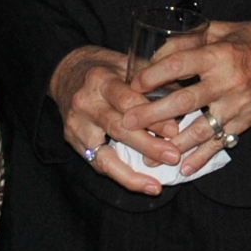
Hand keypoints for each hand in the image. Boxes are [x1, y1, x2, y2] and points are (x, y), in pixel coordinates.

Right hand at [52, 46, 183, 195]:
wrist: (66, 75)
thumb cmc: (106, 70)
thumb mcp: (127, 65)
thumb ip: (153, 82)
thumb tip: (184, 99)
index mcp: (101, 80)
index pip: (127, 101)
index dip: (151, 116)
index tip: (175, 129)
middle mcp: (86, 103)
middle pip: (117, 128)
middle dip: (147, 144)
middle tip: (173, 156)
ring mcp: (77, 125)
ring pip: (105, 153)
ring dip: (134, 170)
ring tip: (156, 184)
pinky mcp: (74, 142)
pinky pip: (99, 165)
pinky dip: (123, 177)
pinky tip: (144, 185)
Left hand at [131, 20, 250, 174]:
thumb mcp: (222, 29)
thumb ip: (189, 39)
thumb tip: (156, 54)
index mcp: (219, 54)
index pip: (179, 65)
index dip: (153, 75)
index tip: (133, 84)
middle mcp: (228, 82)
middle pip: (184, 101)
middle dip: (152, 114)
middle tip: (127, 123)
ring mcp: (238, 105)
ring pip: (201, 128)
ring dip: (173, 143)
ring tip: (149, 155)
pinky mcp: (246, 121)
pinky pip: (221, 142)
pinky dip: (202, 157)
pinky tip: (184, 168)